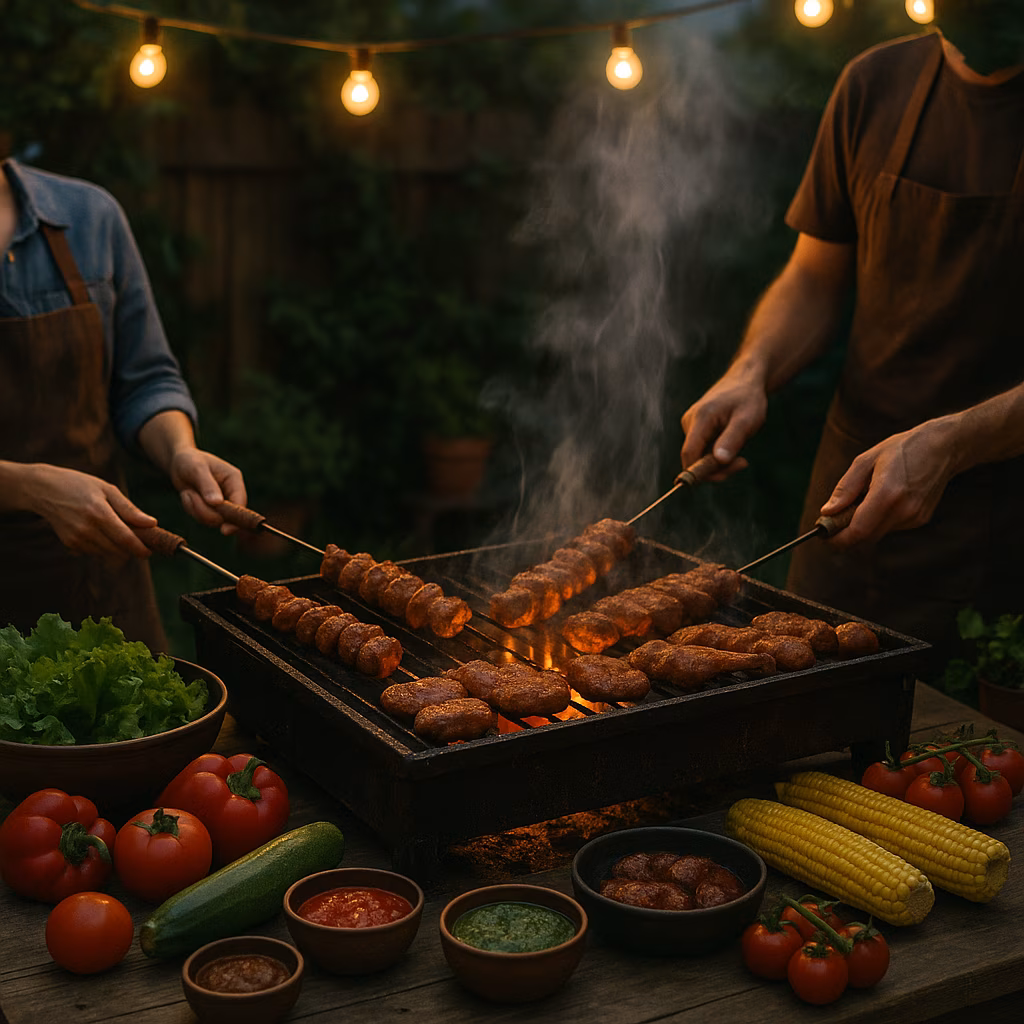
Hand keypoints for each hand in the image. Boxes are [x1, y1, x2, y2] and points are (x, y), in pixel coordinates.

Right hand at [16, 464, 156, 559]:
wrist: (43, 489)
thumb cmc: (79, 485)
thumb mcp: (107, 489)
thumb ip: (129, 509)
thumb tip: (152, 524)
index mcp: (99, 513)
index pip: (125, 539)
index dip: (140, 548)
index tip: (150, 551)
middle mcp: (87, 528)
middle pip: (118, 550)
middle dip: (131, 548)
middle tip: (139, 539)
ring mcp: (76, 538)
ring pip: (107, 553)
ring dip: (118, 548)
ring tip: (117, 530)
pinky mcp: (69, 543)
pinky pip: (94, 552)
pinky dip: (103, 546)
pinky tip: (99, 531)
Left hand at [168, 449, 246, 534]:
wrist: (179, 464)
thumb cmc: (189, 461)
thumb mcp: (197, 469)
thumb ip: (207, 485)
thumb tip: (217, 503)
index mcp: (234, 480)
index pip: (240, 503)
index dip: (235, 518)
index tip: (225, 531)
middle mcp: (231, 493)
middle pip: (225, 516)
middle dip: (203, 510)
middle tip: (189, 495)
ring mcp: (222, 503)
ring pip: (212, 519)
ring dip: (195, 508)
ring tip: (187, 492)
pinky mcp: (212, 509)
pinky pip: (202, 519)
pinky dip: (191, 509)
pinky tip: (188, 495)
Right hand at [679, 367, 763, 478]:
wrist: (745, 380)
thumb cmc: (747, 398)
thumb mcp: (746, 420)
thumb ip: (732, 440)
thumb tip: (719, 461)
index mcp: (700, 418)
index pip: (689, 454)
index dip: (701, 471)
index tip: (725, 475)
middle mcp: (689, 421)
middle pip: (693, 458)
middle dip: (716, 467)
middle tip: (742, 463)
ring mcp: (690, 425)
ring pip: (698, 456)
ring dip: (719, 461)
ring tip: (740, 447)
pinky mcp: (695, 428)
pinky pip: (702, 450)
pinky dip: (716, 454)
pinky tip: (732, 442)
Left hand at [822, 418, 960, 546]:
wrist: (943, 447)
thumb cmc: (901, 449)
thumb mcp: (866, 460)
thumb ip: (845, 488)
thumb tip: (827, 512)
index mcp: (886, 494)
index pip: (858, 531)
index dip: (838, 539)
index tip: (823, 536)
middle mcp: (903, 510)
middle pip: (866, 537)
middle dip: (846, 534)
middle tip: (833, 521)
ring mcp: (915, 517)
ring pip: (878, 533)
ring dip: (864, 524)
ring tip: (865, 498)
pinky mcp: (921, 519)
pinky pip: (891, 527)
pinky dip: (879, 519)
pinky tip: (885, 498)